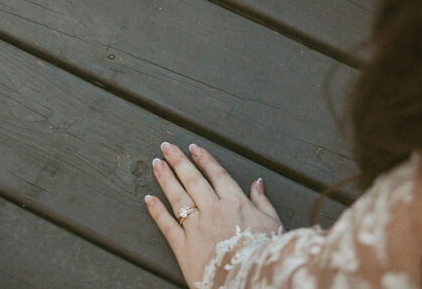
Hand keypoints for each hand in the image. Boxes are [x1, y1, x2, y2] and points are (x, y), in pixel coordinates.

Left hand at [145, 142, 282, 286]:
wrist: (250, 281)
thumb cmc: (265, 253)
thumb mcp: (273, 224)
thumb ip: (263, 201)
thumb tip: (258, 181)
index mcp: (235, 202)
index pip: (216, 174)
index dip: (204, 159)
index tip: (193, 147)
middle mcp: (213, 210)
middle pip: (193, 180)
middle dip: (178, 161)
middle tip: (166, 146)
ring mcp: (197, 228)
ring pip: (178, 198)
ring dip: (165, 178)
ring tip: (156, 163)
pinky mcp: (184, 249)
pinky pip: (167, 226)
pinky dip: (157, 211)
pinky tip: (149, 198)